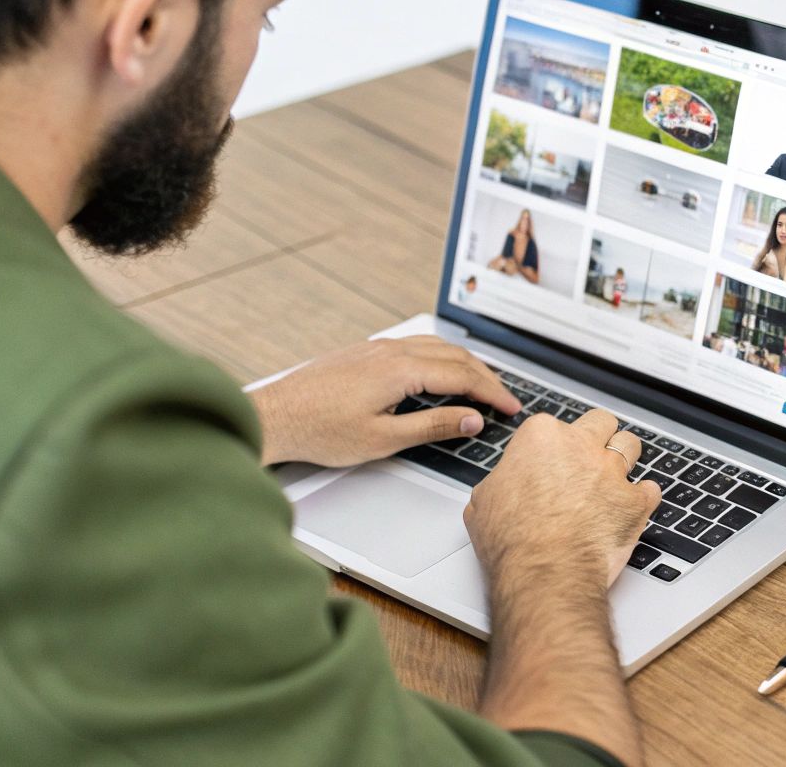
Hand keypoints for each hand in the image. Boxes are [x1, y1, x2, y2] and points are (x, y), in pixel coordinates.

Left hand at [251, 336, 521, 466]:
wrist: (274, 416)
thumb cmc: (319, 431)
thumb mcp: (383, 439)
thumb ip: (433, 427)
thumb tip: (471, 419)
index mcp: (400, 370)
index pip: (463, 376)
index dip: (493, 392)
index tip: (511, 407)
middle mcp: (390, 351)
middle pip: (455, 356)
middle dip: (485, 377)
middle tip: (503, 399)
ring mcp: (376, 348)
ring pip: (435, 346)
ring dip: (464, 364)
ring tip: (480, 385)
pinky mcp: (363, 352)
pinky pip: (414, 346)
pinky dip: (440, 358)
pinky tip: (439, 372)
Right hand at [465, 410, 660, 587]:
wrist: (544, 572)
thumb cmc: (512, 541)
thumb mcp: (484, 500)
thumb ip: (502, 480)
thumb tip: (504, 485)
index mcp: (542, 437)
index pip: (556, 426)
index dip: (555, 447)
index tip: (554, 461)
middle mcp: (581, 446)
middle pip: (600, 423)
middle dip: (597, 437)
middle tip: (590, 458)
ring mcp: (612, 471)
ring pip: (630, 445)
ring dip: (624, 459)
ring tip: (614, 478)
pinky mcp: (635, 500)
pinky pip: (650, 490)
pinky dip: (642, 499)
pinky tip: (631, 507)